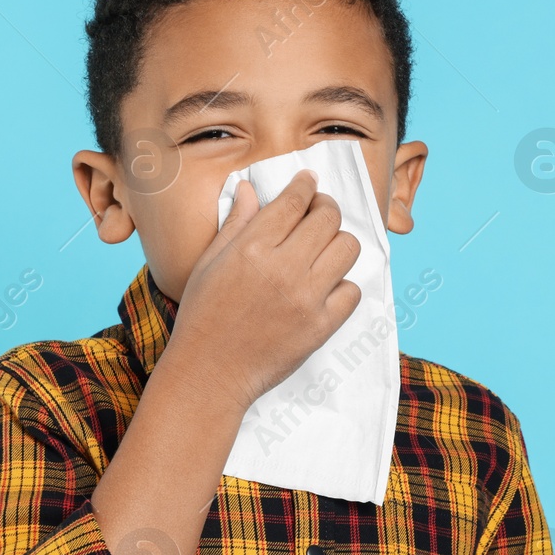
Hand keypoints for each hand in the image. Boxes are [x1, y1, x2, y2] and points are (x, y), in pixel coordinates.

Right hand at [168, 170, 361, 406]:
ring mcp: (306, 298)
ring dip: (338, 243)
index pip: (294, 201)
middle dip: (325, 208)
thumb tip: (250, 188)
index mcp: (251, 248)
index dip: (306, 185)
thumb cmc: (203, 316)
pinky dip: (343, 286)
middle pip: (328, 218)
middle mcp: (282, 269)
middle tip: (318, 213)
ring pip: (347, 248)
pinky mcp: (321, 326)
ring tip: (323, 250)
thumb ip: (235, 224)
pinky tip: (324, 288)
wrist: (209, 372)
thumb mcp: (209, 263)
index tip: (309, 182)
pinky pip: (352, 291)